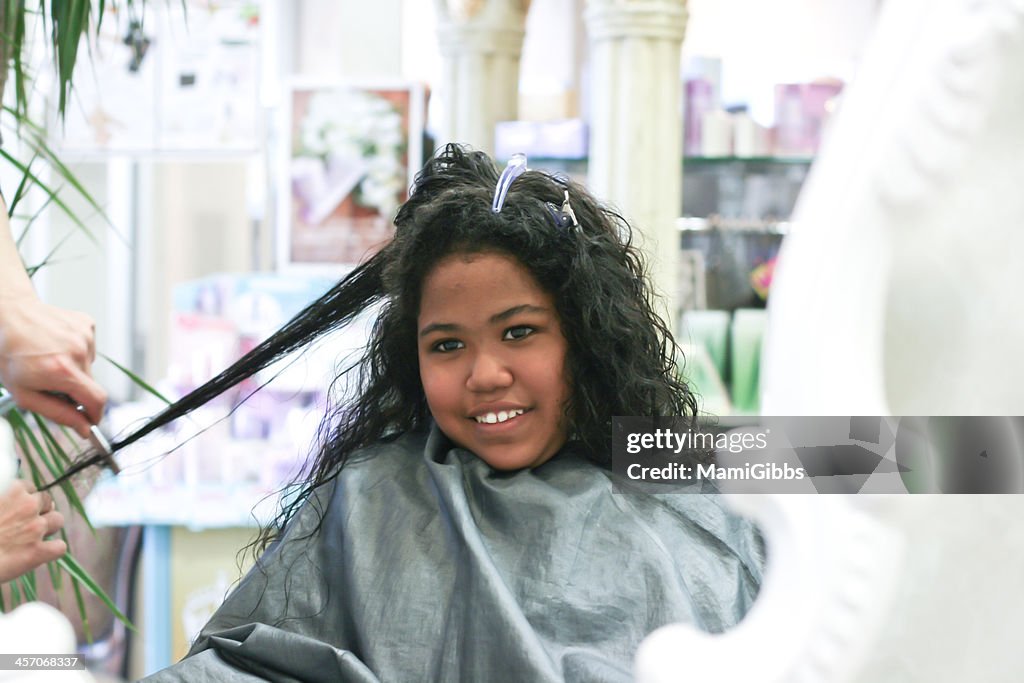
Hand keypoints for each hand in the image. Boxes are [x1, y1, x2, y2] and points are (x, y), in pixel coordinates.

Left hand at [0, 293, 106, 437]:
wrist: (7, 314)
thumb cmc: (9, 354)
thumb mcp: (24, 393)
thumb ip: (58, 413)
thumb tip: (84, 427)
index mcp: (62, 371)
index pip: (97, 400)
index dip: (96, 414)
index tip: (90, 419)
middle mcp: (78, 352)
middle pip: (91, 384)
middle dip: (76, 390)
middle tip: (52, 383)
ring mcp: (84, 336)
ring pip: (89, 367)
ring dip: (75, 369)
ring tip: (51, 359)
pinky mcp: (87, 325)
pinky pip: (89, 349)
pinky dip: (76, 352)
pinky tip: (57, 345)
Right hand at [0, 480, 65, 582]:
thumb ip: (1, 490)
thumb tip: (3, 492)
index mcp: (11, 490)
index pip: (29, 487)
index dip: (24, 498)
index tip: (16, 507)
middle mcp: (27, 505)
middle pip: (47, 501)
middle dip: (39, 510)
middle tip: (26, 522)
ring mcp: (35, 528)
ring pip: (57, 520)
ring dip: (49, 527)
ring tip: (34, 536)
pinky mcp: (37, 552)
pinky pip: (59, 547)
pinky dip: (52, 550)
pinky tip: (42, 553)